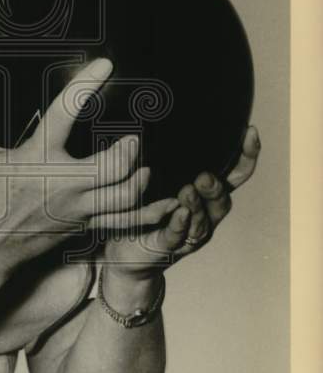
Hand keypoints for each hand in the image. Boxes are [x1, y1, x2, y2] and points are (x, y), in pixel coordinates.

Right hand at [0, 58, 178, 267]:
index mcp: (37, 157)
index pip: (64, 114)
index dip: (85, 85)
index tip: (104, 65)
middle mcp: (63, 183)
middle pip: (116, 167)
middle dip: (131, 149)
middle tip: (134, 138)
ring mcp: (77, 208)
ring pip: (127, 196)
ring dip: (142, 177)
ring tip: (143, 166)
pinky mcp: (82, 227)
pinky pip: (124, 222)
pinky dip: (149, 213)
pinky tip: (166, 205)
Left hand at [103, 125, 260, 275]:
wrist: (123, 248)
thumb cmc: (141, 206)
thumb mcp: (151, 176)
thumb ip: (157, 154)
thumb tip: (147, 124)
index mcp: (206, 193)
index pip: (234, 173)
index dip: (246, 155)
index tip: (250, 132)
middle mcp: (205, 213)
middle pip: (222, 200)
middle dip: (216, 187)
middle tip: (204, 176)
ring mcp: (189, 232)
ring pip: (203, 220)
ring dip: (197, 205)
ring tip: (186, 192)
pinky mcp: (169, 246)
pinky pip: (178, 236)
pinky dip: (180, 224)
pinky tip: (179, 214)